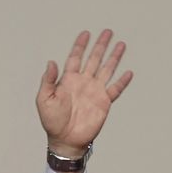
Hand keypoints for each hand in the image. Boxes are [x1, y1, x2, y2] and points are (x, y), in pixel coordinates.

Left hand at [37, 29, 132, 158]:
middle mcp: (83, 83)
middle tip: (107, 32)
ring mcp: (94, 92)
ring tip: (121, 45)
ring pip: (106, 69)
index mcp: (68, 80)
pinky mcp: (104, 103)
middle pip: (94, 59)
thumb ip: (48, 81)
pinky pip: (115, 89)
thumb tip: (51, 62)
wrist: (65, 140)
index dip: (80, 46)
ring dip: (113, 57)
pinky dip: (122, 82)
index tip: (85, 34)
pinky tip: (128, 72)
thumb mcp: (44, 100)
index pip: (75, 58)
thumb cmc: (52, 122)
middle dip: (100, 45)